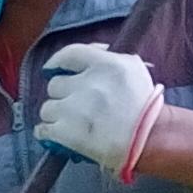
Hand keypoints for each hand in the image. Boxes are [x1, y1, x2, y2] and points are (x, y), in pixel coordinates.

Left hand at [34, 43, 164, 180]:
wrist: (150, 140)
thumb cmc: (144, 105)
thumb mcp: (133, 69)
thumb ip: (108, 56)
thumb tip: (87, 53)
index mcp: (106, 65)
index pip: (69, 54)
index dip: (57, 62)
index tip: (52, 69)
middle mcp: (87, 84)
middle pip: (55, 85)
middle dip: (62, 95)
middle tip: (76, 105)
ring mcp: (74, 109)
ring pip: (47, 108)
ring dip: (56, 116)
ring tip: (72, 123)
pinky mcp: (65, 132)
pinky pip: (42, 129)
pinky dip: (47, 133)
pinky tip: (58, 135)